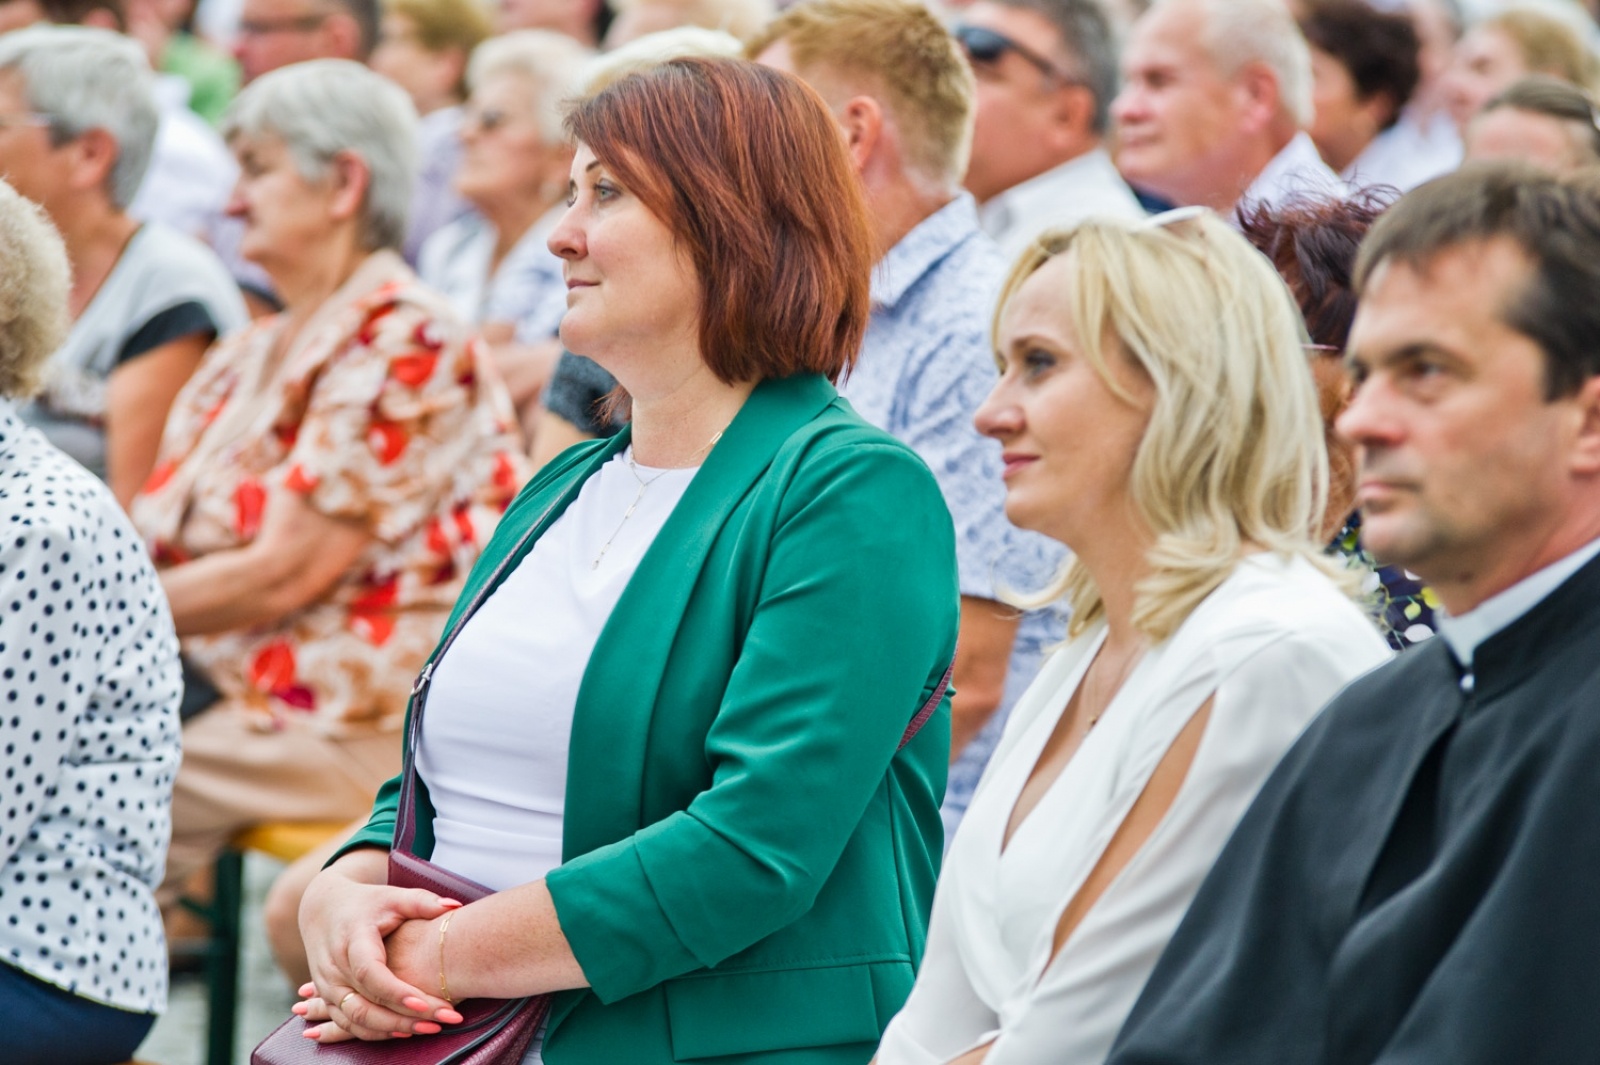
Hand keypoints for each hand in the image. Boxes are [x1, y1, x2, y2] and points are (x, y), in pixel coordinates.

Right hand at [298, 852, 464, 1040]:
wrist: (324, 910)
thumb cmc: (366, 903)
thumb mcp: (392, 896)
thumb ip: (422, 902)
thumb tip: (456, 906)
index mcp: (351, 939)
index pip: (369, 972)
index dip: (395, 991)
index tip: (425, 1003)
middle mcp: (335, 967)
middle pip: (365, 1004)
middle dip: (404, 1018)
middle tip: (443, 1020)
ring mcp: (327, 986)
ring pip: (356, 1019)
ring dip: (392, 1030)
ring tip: (430, 1029)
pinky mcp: (327, 998)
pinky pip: (349, 1024)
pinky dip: (376, 1033)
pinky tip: (405, 1032)